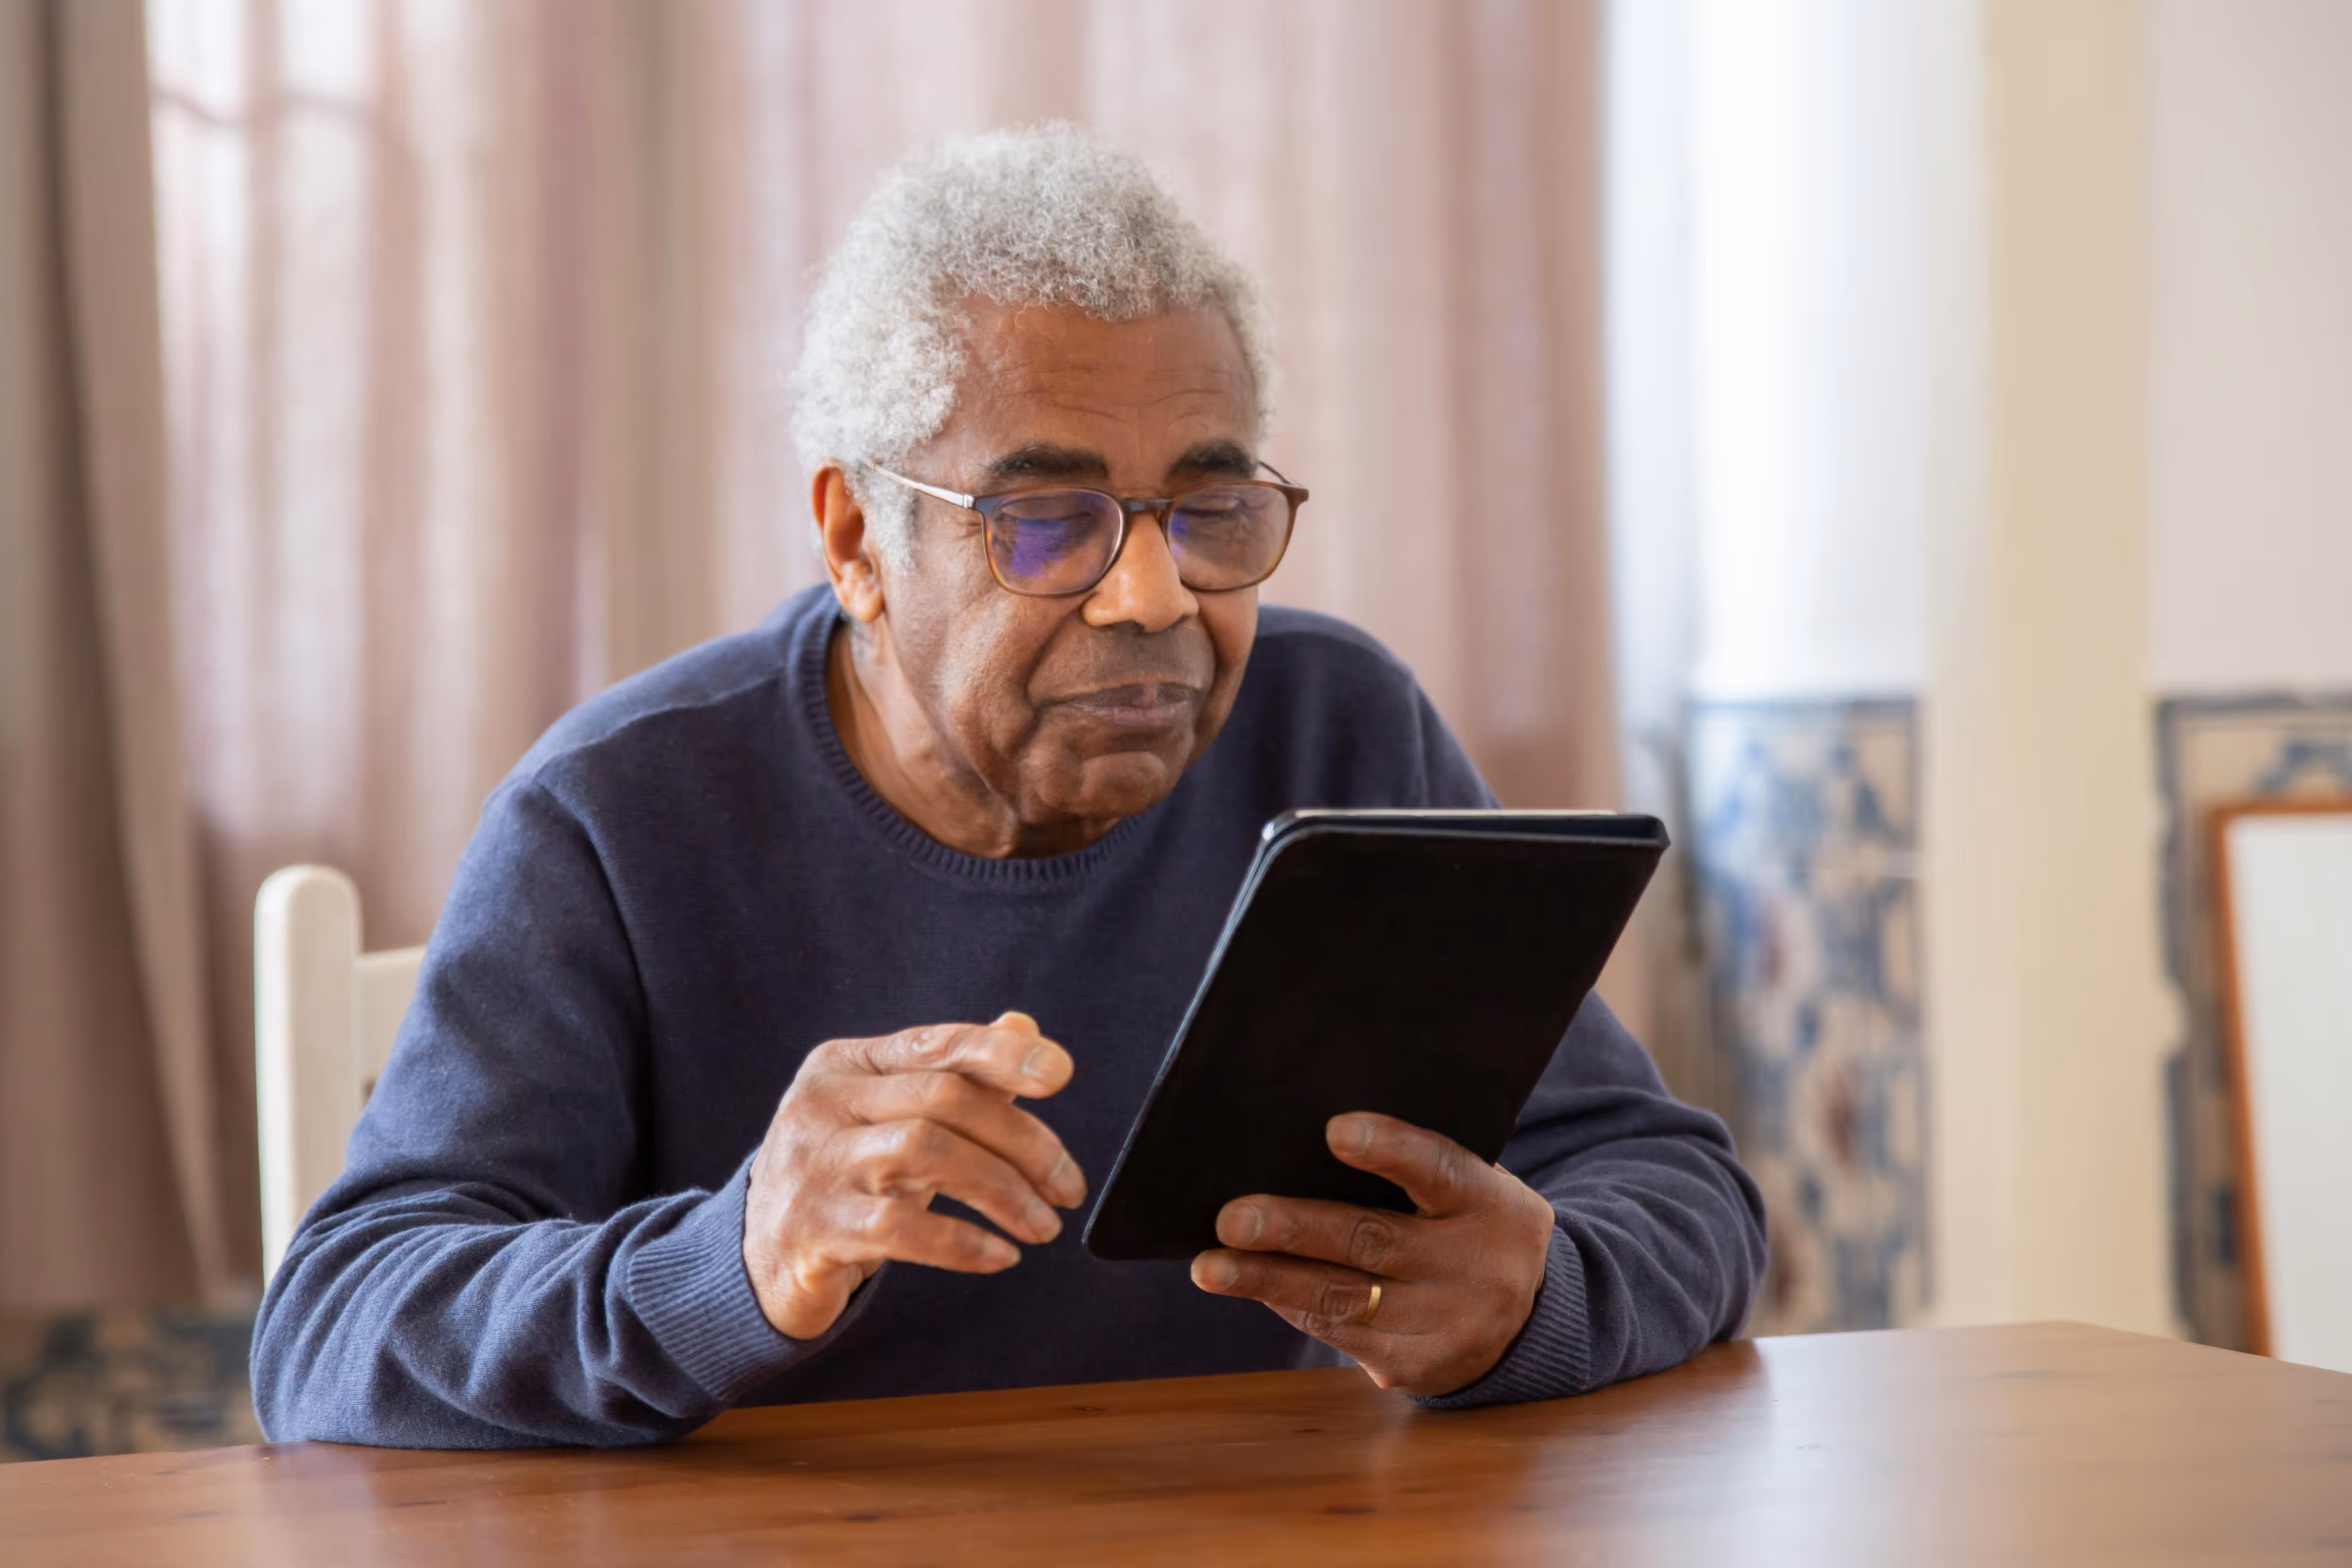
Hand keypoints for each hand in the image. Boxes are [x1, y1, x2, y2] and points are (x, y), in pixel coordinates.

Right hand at [742, 1011, 1085, 1339]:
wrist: (760, 1256)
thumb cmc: (845, 1177)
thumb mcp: (893, 1119)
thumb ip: (956, 1073)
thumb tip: (1024, 1026)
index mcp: (846, 1065)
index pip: (936, 1045)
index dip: (1002, 1054)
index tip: (1061, 1074)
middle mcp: (824, 1103)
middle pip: (943, 1099)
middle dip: (1022, 1141)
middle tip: (1068, 1187)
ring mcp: (813, 1164)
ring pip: (925, 1153)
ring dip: (1003, 1191)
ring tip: (1044, 1225)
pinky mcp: (812, 1228)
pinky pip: (900, 1227)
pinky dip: (962, 1242)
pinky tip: (1001, 1256)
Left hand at [1189, 1112, 1555, 1396]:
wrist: (1527, 1318)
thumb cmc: (1468, 1222)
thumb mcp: (1469, 1186)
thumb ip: (1411, 1166)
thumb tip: (1305, 1143)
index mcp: (1491, 1204)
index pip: (1440, 1169)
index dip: (1390, 1150)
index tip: (1334, 1130)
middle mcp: (1476, 1267)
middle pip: (1375, 1242)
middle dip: (1297, 1230)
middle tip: (1233, 1217)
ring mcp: (1447, 1325)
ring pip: (1343, 1298)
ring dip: (1268, 1281)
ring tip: (1211, 1266)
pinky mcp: (1415, 1367)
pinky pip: (1338, 1332)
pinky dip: (1288, 1305)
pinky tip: (1247, 1284)